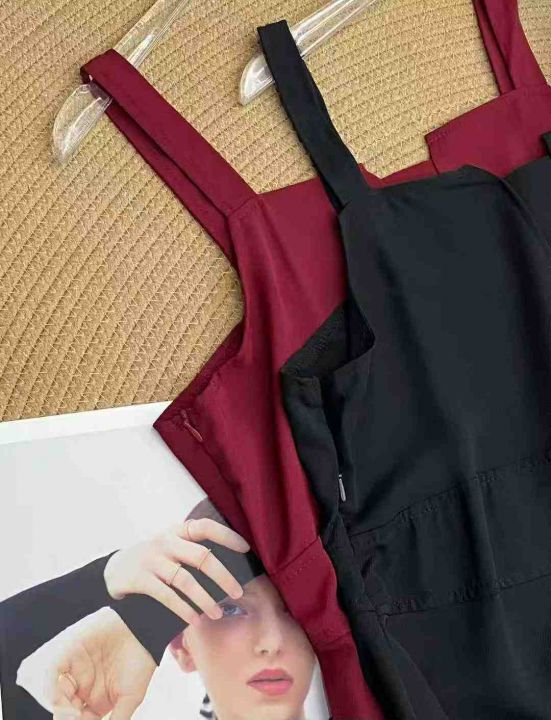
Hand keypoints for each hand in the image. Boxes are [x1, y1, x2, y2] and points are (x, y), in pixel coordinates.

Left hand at [52, 610, 154, 719]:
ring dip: (59, 707)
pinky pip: (54, 672)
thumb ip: (118, 719)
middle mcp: (83, 689)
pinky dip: (51, 687)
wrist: (142, 631)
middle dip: (66, 718)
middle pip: (66, 711)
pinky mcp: (69, 654)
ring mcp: (75, 672)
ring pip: (56, 695)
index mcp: (96, 702)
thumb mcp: (130, 697)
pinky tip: (62, 700)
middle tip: (74, 718)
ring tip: (68, 714)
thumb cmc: (140, 662)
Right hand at [104, 517, 249, 624]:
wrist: (114, 570)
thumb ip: (194, 550)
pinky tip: (195, 620)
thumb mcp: (172, 547)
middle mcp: (166, 542)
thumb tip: (231, 567)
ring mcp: (153, 560)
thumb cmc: (155, 560)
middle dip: (223, 576)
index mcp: (177, 531)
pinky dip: (183, 609)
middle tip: (238, 592)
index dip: (227, 536)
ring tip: (218, 613)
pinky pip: (167, 595)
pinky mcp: (141, 579)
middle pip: (201, 556)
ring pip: (186, 579)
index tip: (245, 549)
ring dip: (205, 599)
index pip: (206, 527)